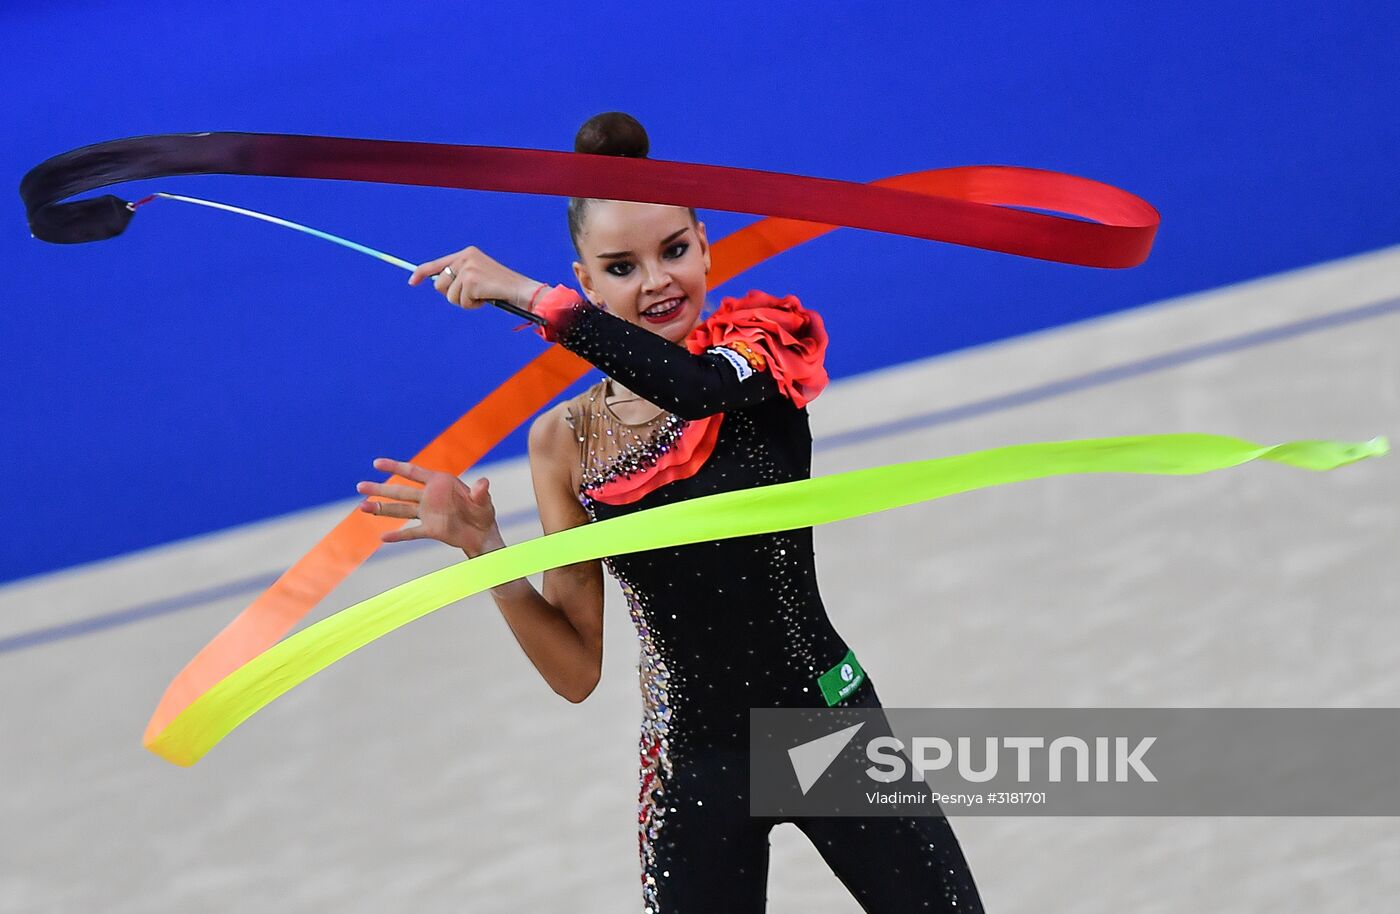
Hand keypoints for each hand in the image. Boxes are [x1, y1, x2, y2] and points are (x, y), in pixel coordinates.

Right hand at [356, 457, 500, 554]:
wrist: (483, 533)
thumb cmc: (483, 512)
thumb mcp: (483, 501)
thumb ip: (480, 492)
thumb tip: (484, 483)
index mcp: (440, 483)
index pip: (413, 473)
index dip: (395, 467)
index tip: (376, 463)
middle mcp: (430, 497)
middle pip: (401, 492)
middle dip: (380, 489)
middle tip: (360, 486)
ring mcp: (428, 514)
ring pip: (401, 510)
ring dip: (382, 509)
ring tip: (363, 507)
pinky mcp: (430, 530)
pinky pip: (411, 533)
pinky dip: (398, 536)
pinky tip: (383, 537)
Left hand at [407, 245, 544, 311]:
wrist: (522, 290)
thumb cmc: (501, 288)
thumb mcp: (478, 277)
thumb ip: (459, 278)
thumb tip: (437, 286)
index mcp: (466, 253)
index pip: (437, 264)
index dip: (421, 273)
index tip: (411, 282)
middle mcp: (465, 257)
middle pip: (439, 284)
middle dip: (452, 295)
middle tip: (471, 296)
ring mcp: (468, 268)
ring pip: (450, 296)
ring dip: (465, 302)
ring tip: (481, 297)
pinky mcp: (471, 280)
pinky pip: (461, 302)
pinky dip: (473, 305)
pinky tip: (486, 299)